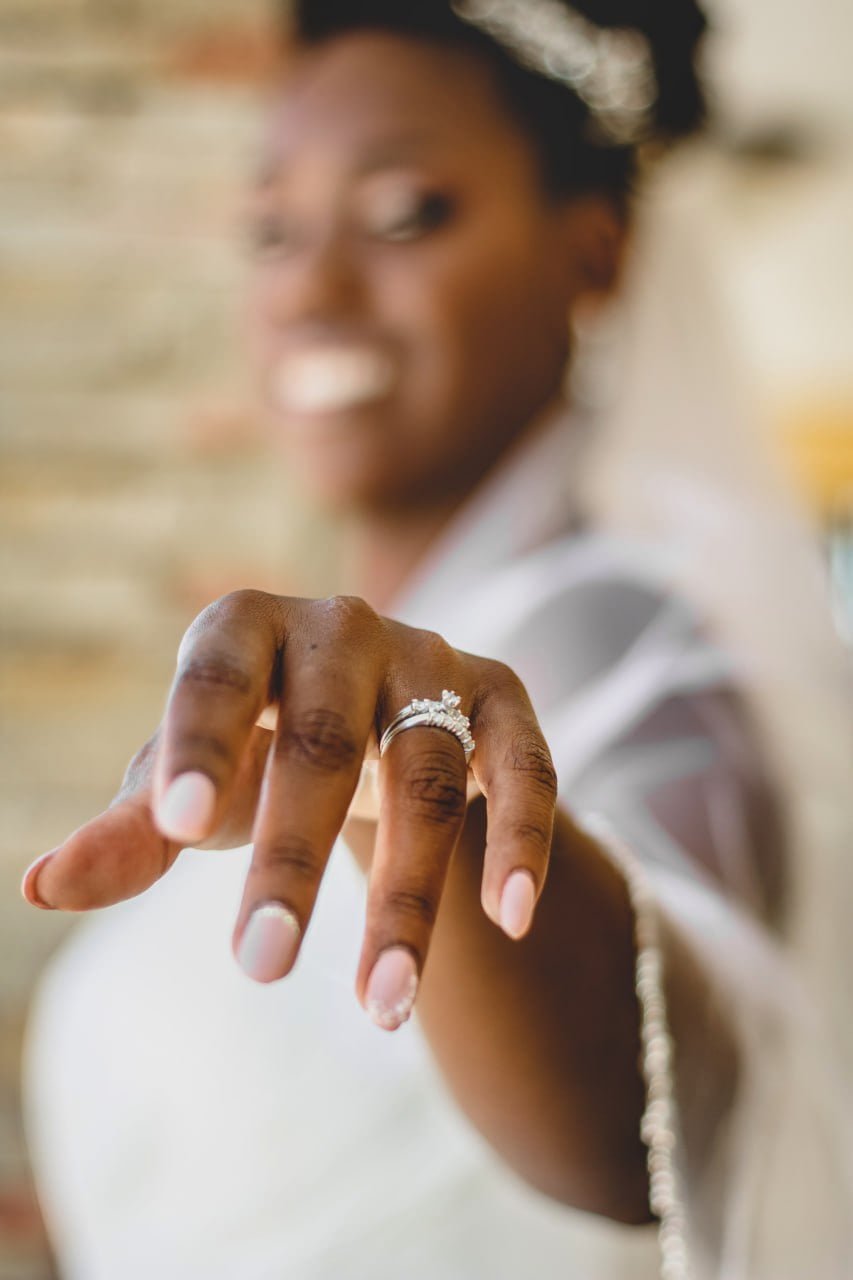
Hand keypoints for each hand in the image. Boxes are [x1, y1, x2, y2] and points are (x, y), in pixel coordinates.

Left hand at [22, 591, 556, 1028]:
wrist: (362, 712)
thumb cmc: (255, 750)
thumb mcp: (192, 783)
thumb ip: (132, 830)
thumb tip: (42, 887)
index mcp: (246, 629)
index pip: (216, 678)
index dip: (200, 746)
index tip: (179, 830)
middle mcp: (343, 628)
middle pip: (325, 741)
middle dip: (293, 859)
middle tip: (259, 967)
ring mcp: (431, 658)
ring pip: (429, 774)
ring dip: (409, 893)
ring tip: (382, 1005)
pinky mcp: (501, 695)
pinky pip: (527, 764)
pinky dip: (522, 838)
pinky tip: (509, 919)